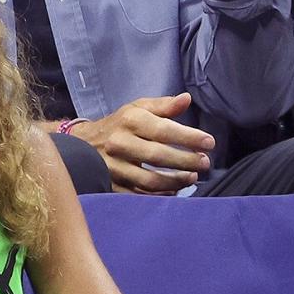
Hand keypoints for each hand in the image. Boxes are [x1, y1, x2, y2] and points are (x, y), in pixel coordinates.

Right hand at [71, 93, 214, 193]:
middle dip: (186, 160)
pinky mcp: (111, 185)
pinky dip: (160, 195)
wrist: (83, 143)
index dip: (189, 137)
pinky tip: (174, 190)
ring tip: (193, 177)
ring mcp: (114, 167)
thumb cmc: (119, 124)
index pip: (164, 130)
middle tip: (205, 162)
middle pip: (158, 156)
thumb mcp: (138, 108)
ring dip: (176, 181)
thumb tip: (186, 99)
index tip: (209, 142)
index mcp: (130, 121)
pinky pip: (139, 194)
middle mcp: (120, 143)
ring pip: (150, 179)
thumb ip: (164, 105)